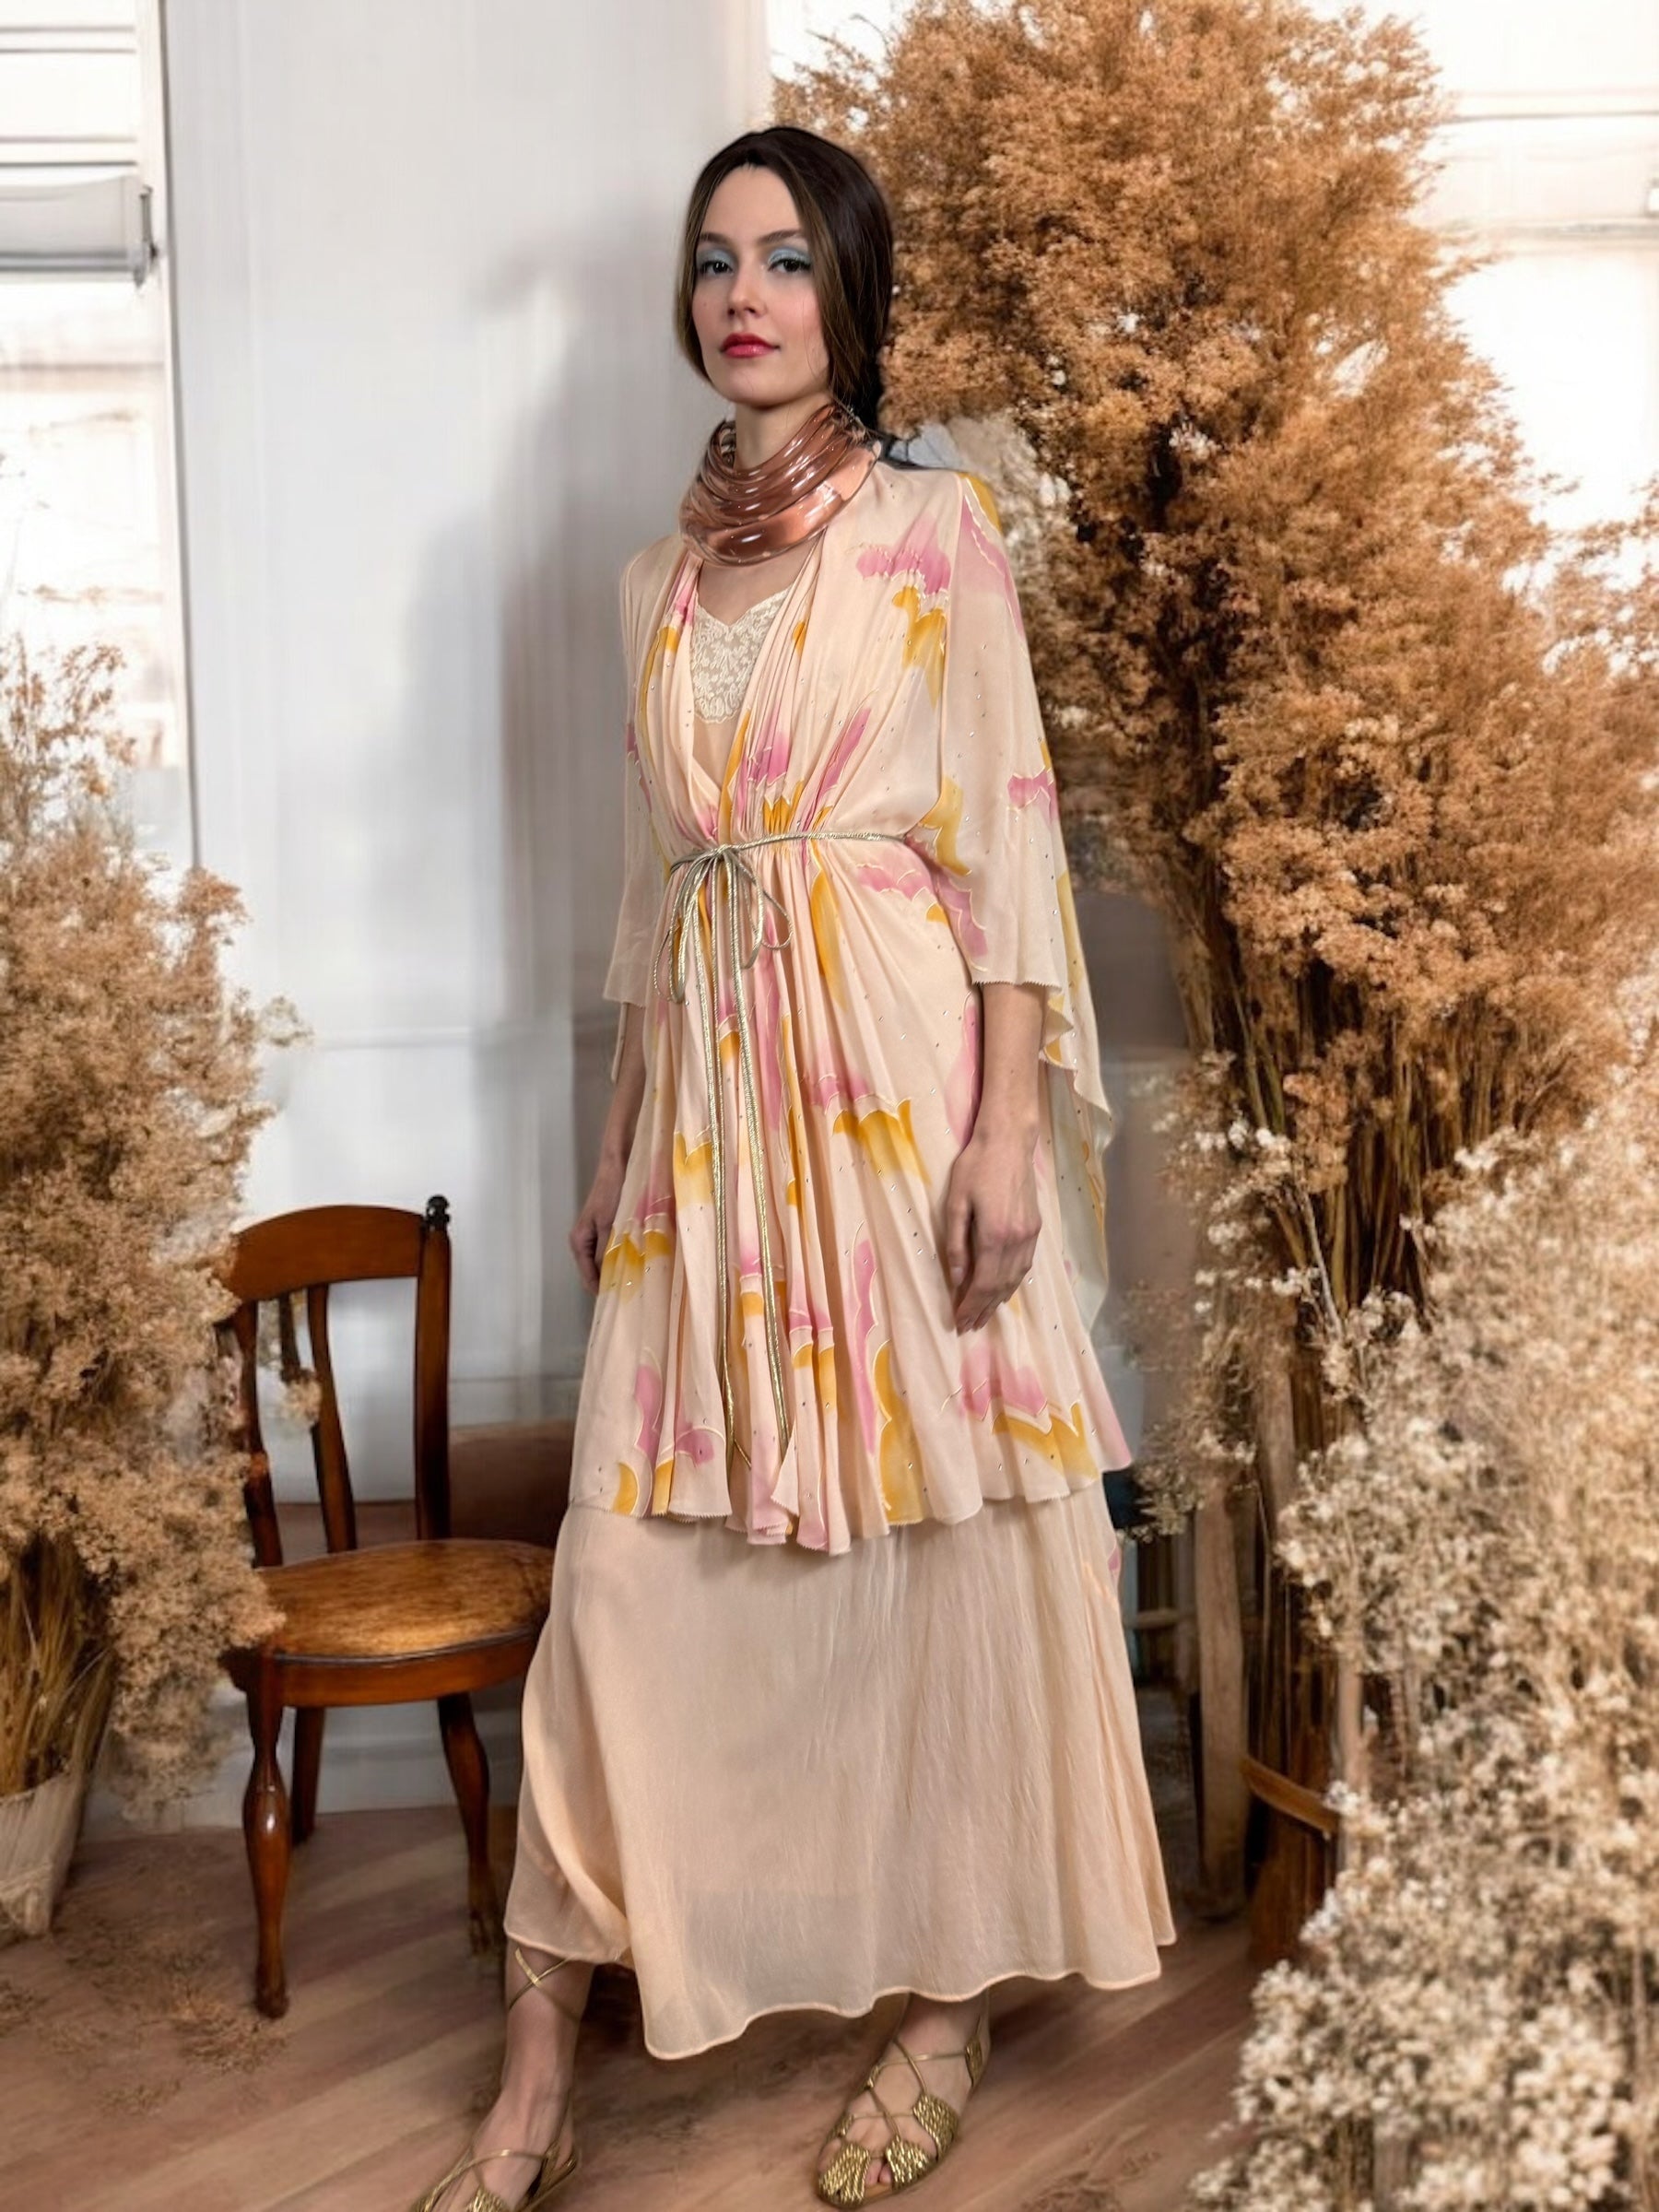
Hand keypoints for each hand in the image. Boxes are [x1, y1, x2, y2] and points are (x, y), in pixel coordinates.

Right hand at [569, 1153, 626, 1293]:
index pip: (588, 1279)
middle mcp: (584, 1243)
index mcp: (579, 1243)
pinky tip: (640, 1261)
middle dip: (614, 1281)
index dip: (604, 1292)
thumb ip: (608, 1252)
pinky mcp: (609, 1229)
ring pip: (607, 1262)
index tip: (622, 1305)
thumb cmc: (613, 1193)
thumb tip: (610, 1280)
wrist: (619, 1165)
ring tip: (639, 1281)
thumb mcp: (610, 1225)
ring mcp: (597, 1236)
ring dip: (621, 1269)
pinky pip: (615, 1251)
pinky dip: (625, 1257)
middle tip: (635, 1293)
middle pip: (597, 1273)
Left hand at [943, 1121, 1039, 1331]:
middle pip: (1000, 1287)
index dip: (970, 1306)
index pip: (982, 1284)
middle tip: (969, 1326)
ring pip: (1015, 1279)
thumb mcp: (955, 1203)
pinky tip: (1003, 1290)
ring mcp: (1029, 1235)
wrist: (1009, 1142)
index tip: (959, 1322)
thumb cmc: (975, 1167)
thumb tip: (956, 1278)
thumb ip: (955, 1243)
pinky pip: (1025, 1265)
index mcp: (994, 1236)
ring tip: (984, 1315)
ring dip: (999, 1300)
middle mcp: (1016, 1240)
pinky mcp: (1036, 1227)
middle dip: (984, 1309)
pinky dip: (1013, 1283)